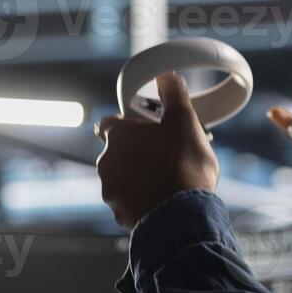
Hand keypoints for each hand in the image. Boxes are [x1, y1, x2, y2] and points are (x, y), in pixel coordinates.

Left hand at [95, 73, 218, 230]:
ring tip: (167, 180)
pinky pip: (129, 201)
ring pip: (123, 177)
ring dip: (139, 177)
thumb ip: (173, 94)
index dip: (130, 124)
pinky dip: (141, 199)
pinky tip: (163, 199)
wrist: (184, 215)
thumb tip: (167, 77)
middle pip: (119, 151)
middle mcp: (107, 162)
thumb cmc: (184, 165)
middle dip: (138, 152)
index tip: (148, 129)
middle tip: (166, 155)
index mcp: (118, 135)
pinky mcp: (120, 213)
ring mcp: (111, 190)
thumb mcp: (185, 121)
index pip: (110, 122)